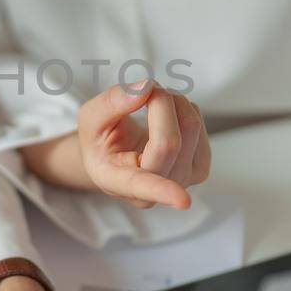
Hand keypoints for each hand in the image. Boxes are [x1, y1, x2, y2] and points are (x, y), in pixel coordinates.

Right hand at [78, 81, 208, 209]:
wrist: (115, 154)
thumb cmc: (100, 139)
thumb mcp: (90, 117)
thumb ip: (111, 102)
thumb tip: (145, 89)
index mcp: (115, 181)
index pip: (140, 186)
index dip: (162, 191)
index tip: (182, 201)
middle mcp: (150, 192)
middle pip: (169, 141)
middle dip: (159, 102)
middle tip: (144, 89)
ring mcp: (179, 183)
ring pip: (190, 127)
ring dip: (173, 101)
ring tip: (152, 102)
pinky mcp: (199, 170)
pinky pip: (199, 124)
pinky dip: (184, 108)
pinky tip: (168, 115)